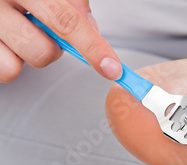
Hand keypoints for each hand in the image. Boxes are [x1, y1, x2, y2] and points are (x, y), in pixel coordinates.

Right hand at [0, 0, 120, 81]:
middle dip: (57, 50)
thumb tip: (94, 33)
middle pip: (46, 50)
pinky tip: (8, 44)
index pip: (66, 20)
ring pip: (28, 61)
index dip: (93, 47)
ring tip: (22, 33)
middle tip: (44, 30)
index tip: (112, 69)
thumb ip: (74, 6)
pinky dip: (13, 63)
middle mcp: (0, 2)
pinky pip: (6, 71)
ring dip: (34, 54)